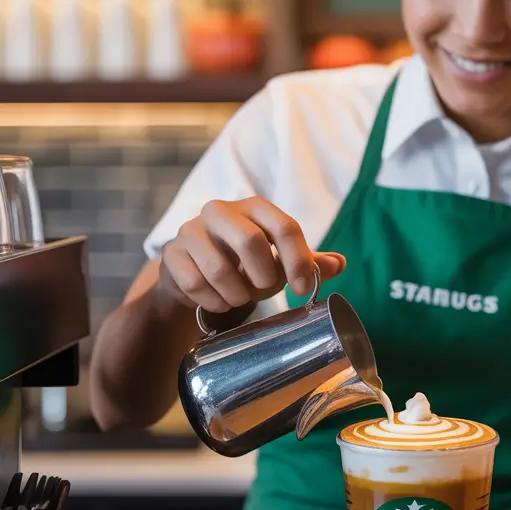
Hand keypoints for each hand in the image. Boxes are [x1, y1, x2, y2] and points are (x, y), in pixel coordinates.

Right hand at [158, 196, 345, 314]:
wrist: (195, 274)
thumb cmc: (245, 265)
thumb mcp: (278, 261)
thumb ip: (307, 262)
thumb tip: (339, 263)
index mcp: (254, 208)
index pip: (285, 227)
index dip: (298, 261)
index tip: (303, 290)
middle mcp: (221, 211)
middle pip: (251, 243)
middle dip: (264, 278)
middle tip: (265, 291)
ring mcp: (191, 230)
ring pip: (220, 269)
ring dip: (237, 295)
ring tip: (240, 297)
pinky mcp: (171, 254)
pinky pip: (195, 284)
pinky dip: (213, 301)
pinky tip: (218, 301)